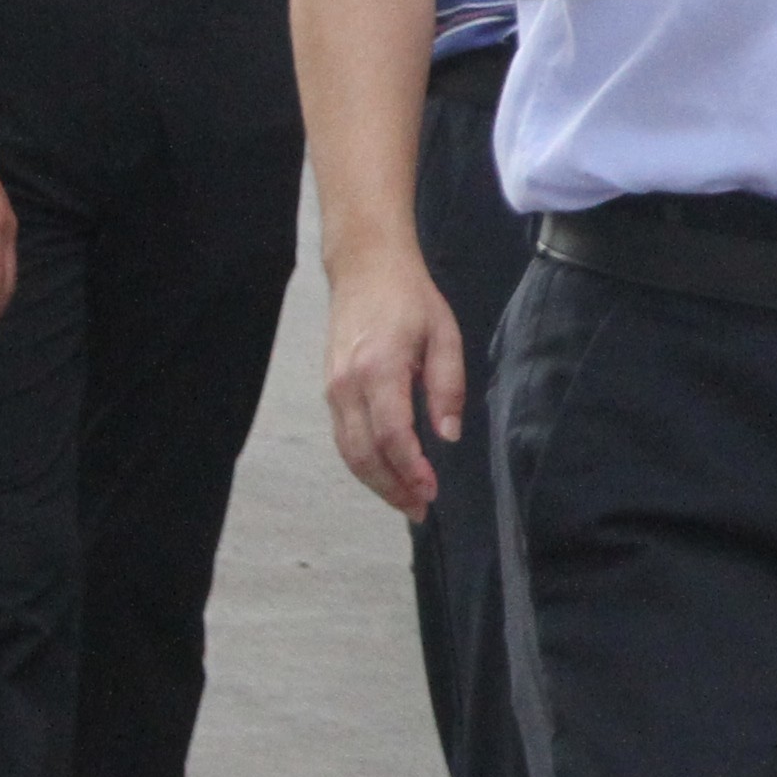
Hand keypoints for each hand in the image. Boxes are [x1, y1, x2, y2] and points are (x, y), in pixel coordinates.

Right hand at [322, 246, 466, 522]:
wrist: (364, 267)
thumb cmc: (410, 298)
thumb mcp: (444, 334)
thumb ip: (447, 387)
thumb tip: (446, 436)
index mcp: (378, 369)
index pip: (391, 435)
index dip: (410, 470)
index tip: (432, 491)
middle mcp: (347, 385)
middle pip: (363, 454)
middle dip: (392, 488)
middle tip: (420, 509)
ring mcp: (333, 389)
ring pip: (349, 452)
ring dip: (376, 482)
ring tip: (407, 500)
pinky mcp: (330, 390)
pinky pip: (344, 437)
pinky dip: (363, 462)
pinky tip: (387, 473)